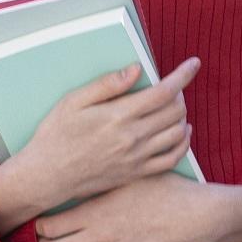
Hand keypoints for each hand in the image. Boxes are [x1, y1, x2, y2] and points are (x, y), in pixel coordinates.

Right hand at [0, 59, 201, 223]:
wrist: (47, 177)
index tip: (193, 63)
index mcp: (118, 116)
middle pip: (175, 111)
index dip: (183, 75)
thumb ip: (107, 84)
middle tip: (171, 85)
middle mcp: (132, 138)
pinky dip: (183, 143)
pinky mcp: (137, 173)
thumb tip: (136, 69)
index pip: (163, 92)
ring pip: (177, 133)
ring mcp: (137, 158)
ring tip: (173, 105)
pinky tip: (181, 132)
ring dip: (182, 115)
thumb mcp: (72, 102)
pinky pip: (171, 158)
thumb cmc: (55, 136)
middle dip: (180, 93)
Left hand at [34, 175, 241, 241]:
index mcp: (94, 212)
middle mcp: (97, 239)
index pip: (46, 227)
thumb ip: (97, 182)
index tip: (45, 218)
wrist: (195, 218)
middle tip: (54, 233)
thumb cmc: (164, 190)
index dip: (41, 224)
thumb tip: (71, 178)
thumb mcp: (127, 177)